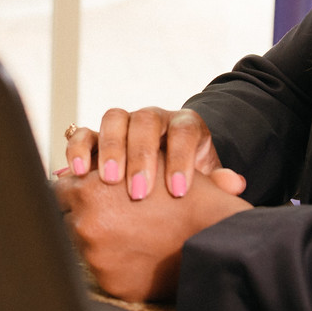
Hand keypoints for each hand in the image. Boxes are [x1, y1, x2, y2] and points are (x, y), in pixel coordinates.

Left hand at [56, 164, 249, 301]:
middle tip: (107, 213)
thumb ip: (108, 161)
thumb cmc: (185, 195)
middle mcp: (86, 222)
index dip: (78, 188)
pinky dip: (111, 261)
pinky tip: (132, 252)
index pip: (62, 186)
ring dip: (95, 236)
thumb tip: (67, 172)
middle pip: (66, 216)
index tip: (90, 192)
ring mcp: (95, 256)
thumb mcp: (148, 163)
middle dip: (83, 212)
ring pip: (79, 242)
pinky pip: (98, 268)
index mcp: (90, 188)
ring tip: (124, 232)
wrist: (217, 238)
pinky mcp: (108, 282)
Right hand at [62, 108, 246, 202]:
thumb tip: (234, 184)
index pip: (183, 130)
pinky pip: (83, 132)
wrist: (165, 172)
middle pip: (147, 121)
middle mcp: (153, 118)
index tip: (177, 190)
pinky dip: (78, 149)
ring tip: (108, 180)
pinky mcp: (97, 136)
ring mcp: (124, 124)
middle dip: (142, 156)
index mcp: (185, 125)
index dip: (180, 158)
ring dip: (109, 149)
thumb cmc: (188, 180)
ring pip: (114, 119)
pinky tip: (76, 173)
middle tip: (139, 192)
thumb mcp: (207, 181)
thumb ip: (219, 182)